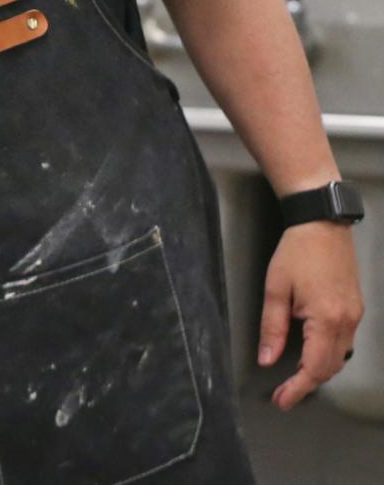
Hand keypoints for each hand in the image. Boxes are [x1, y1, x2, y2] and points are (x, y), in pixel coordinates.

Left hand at [258, 222, 363, 409]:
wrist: (322, 224)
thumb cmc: (296, 251)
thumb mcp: (276, 289)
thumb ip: (272, 327)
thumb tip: (267, 359)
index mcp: (327, 319)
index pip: (315, 368)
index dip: (298, 389)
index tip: (281, 400)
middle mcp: (347, 322)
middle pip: (330, 367)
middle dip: (307, 383)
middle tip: (283, 392)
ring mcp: (355, 316)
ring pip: (340, 356)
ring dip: (319, 369)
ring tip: (294, 376)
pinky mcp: (356, 308)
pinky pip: (345, 341)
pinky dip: (329, 353)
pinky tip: (311, 351)